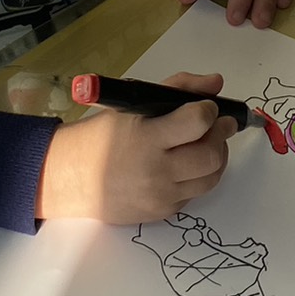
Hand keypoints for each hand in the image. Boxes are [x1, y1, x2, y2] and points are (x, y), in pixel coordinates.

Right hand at [34, 72, 235, 223]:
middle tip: (219, 124)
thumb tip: (216, 82)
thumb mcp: (133, 104)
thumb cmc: (102, 136)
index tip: (208, 106)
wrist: (72, 178)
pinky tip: (185, 164)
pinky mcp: (163, 213)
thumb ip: (178, 89)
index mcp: (146, 138)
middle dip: (222, 135)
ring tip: (206, 143)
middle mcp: (156, 170)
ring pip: (211, 178)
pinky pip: (195, 193)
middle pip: (211, 155)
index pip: (197, 123)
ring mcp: (161, 196)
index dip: (209, 110)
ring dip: (217, 156)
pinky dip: (197, 176)